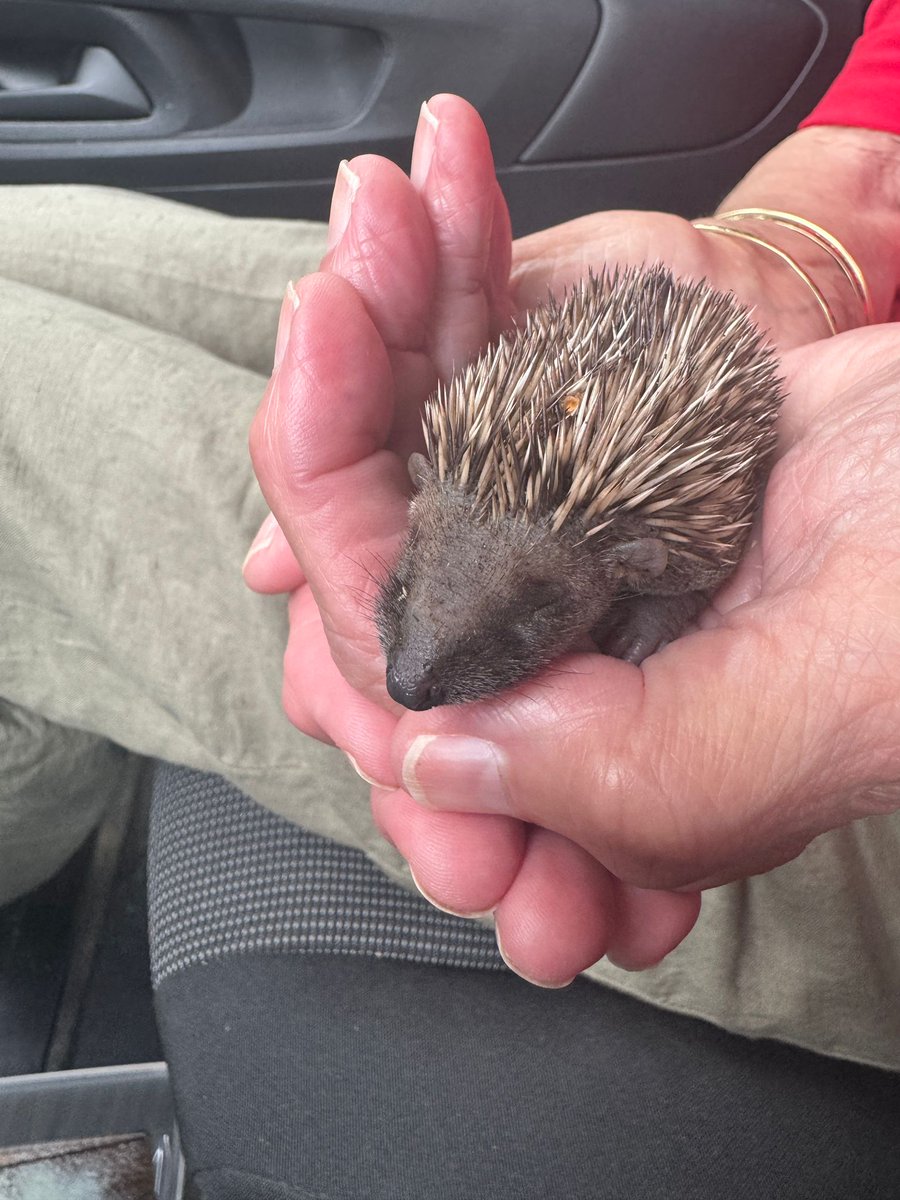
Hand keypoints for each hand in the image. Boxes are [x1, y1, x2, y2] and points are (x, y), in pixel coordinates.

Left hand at [247, 96, 899, 984]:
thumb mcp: (753, 751)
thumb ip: (590, 768)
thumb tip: (432, 754)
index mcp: (555, 734)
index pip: (387, 632)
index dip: (332, 501)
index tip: (325, 352)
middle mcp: (540, 628)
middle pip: (388, 507)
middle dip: (347, 379)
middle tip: (350, 263)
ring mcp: (563, 523)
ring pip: (424, 416)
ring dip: (399, 298)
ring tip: (394, 197)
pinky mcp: (597, 436)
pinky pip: (496, 350)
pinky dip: (470, 269)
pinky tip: (445, 201)